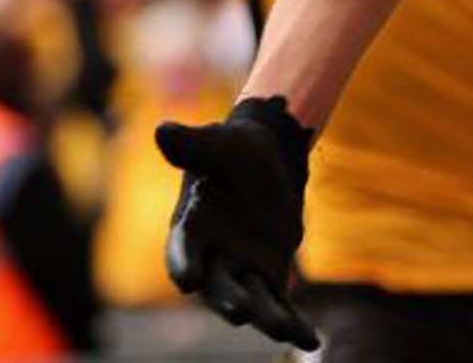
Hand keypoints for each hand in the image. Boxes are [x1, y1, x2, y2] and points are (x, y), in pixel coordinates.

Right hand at [156, 97, 319, 348]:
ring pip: (251, 299)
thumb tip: (161, 130)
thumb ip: (192, 145)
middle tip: (240, 312)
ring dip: (267, 316)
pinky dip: (294, 322)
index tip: (187, 278)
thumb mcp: (217, 143)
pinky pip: (279, 303)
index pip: (182, 248)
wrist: (264, 160)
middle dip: (227, 299)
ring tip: (285, 330)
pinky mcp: (267, 276)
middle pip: (217, 284)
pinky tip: (311, 342)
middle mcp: (211, 257)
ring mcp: (240, 271)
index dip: (184, 262)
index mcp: (191, 226)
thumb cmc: (234, 150)